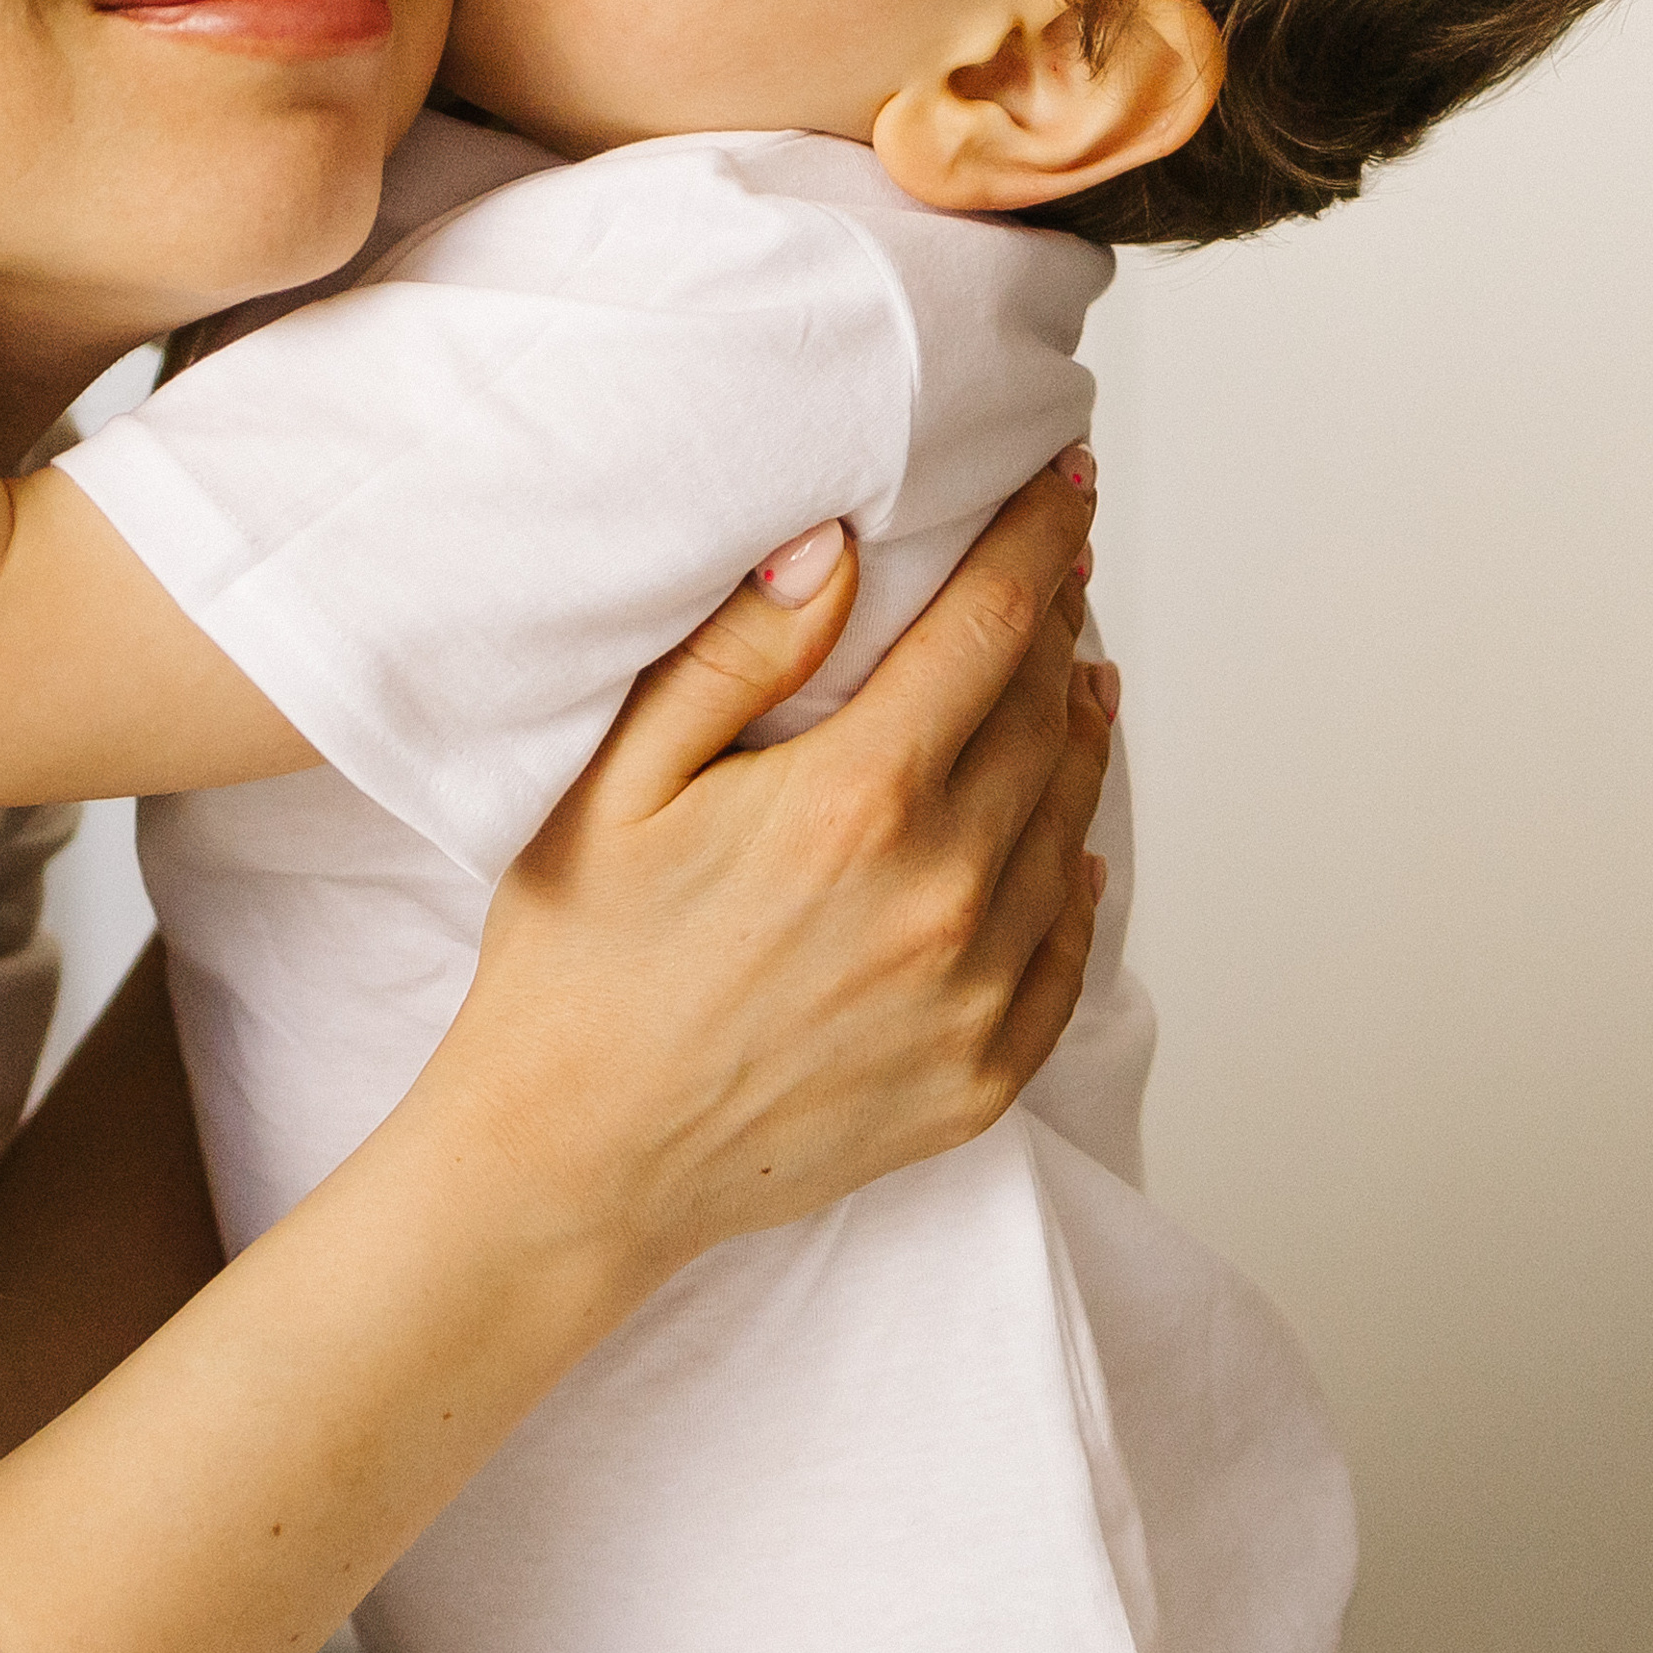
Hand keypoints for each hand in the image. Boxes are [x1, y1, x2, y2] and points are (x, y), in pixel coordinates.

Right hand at [448, 455, 1108, 1283]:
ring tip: (1074, 678)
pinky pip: (1069, 951)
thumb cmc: (575, 965)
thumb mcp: (618, 781)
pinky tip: (1068, 838)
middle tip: (1062, 565)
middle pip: (1042, 716)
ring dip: (1077, 737)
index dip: (1040, 544)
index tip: (1069, 487)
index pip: (991, 631)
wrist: (573, 1165)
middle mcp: (942, 896)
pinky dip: (1079, 875)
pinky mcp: (979, 1077)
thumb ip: (735, 658)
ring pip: (1068, 826)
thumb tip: (832, 551)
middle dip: (1056, 624)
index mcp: (856, 803)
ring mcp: (972, 996)